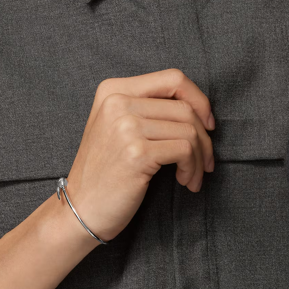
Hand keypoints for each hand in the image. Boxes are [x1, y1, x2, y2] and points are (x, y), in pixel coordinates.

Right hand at [63, 69, 214, 241]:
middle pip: (185, 108)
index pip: (173, 79)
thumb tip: (199, 108)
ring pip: (189, 130)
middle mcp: (117, 102)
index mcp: (114, 90)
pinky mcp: (137, 152)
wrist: (80, 209)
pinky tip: (185, 181)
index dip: (198, 99)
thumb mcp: (119, 126)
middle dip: (204, 137)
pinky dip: (193, 168)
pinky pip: (185, 150)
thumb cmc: (107, 171)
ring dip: (200, 157)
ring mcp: (126, 126)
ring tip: (193, 175)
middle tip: (205, 161)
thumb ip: (149, 108)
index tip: (207, 124)